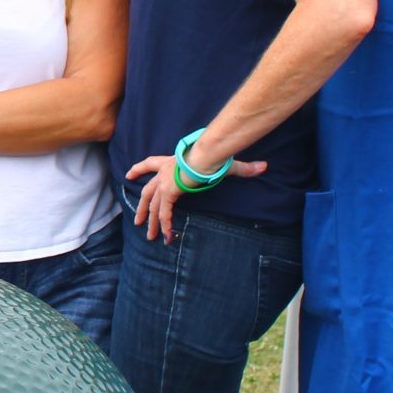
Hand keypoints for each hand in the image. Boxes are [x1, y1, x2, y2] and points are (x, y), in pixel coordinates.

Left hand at [124, 153, 267, 242]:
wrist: (206, 155)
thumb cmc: (213, 154)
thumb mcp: (225, 162)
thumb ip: (243, 168)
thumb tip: (263, 167)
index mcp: (170, 160)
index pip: (149, 163)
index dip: (139, 169)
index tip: (128, 174)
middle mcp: (163, 172)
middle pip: (147, 192)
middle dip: (141, 207)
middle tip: (137, 220)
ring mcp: (164, 183)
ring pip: (152, 206)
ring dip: (150, 222)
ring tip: (149, 236)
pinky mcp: (168, 193)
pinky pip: (164, 213)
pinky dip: (165, 226)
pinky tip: (166, 237)